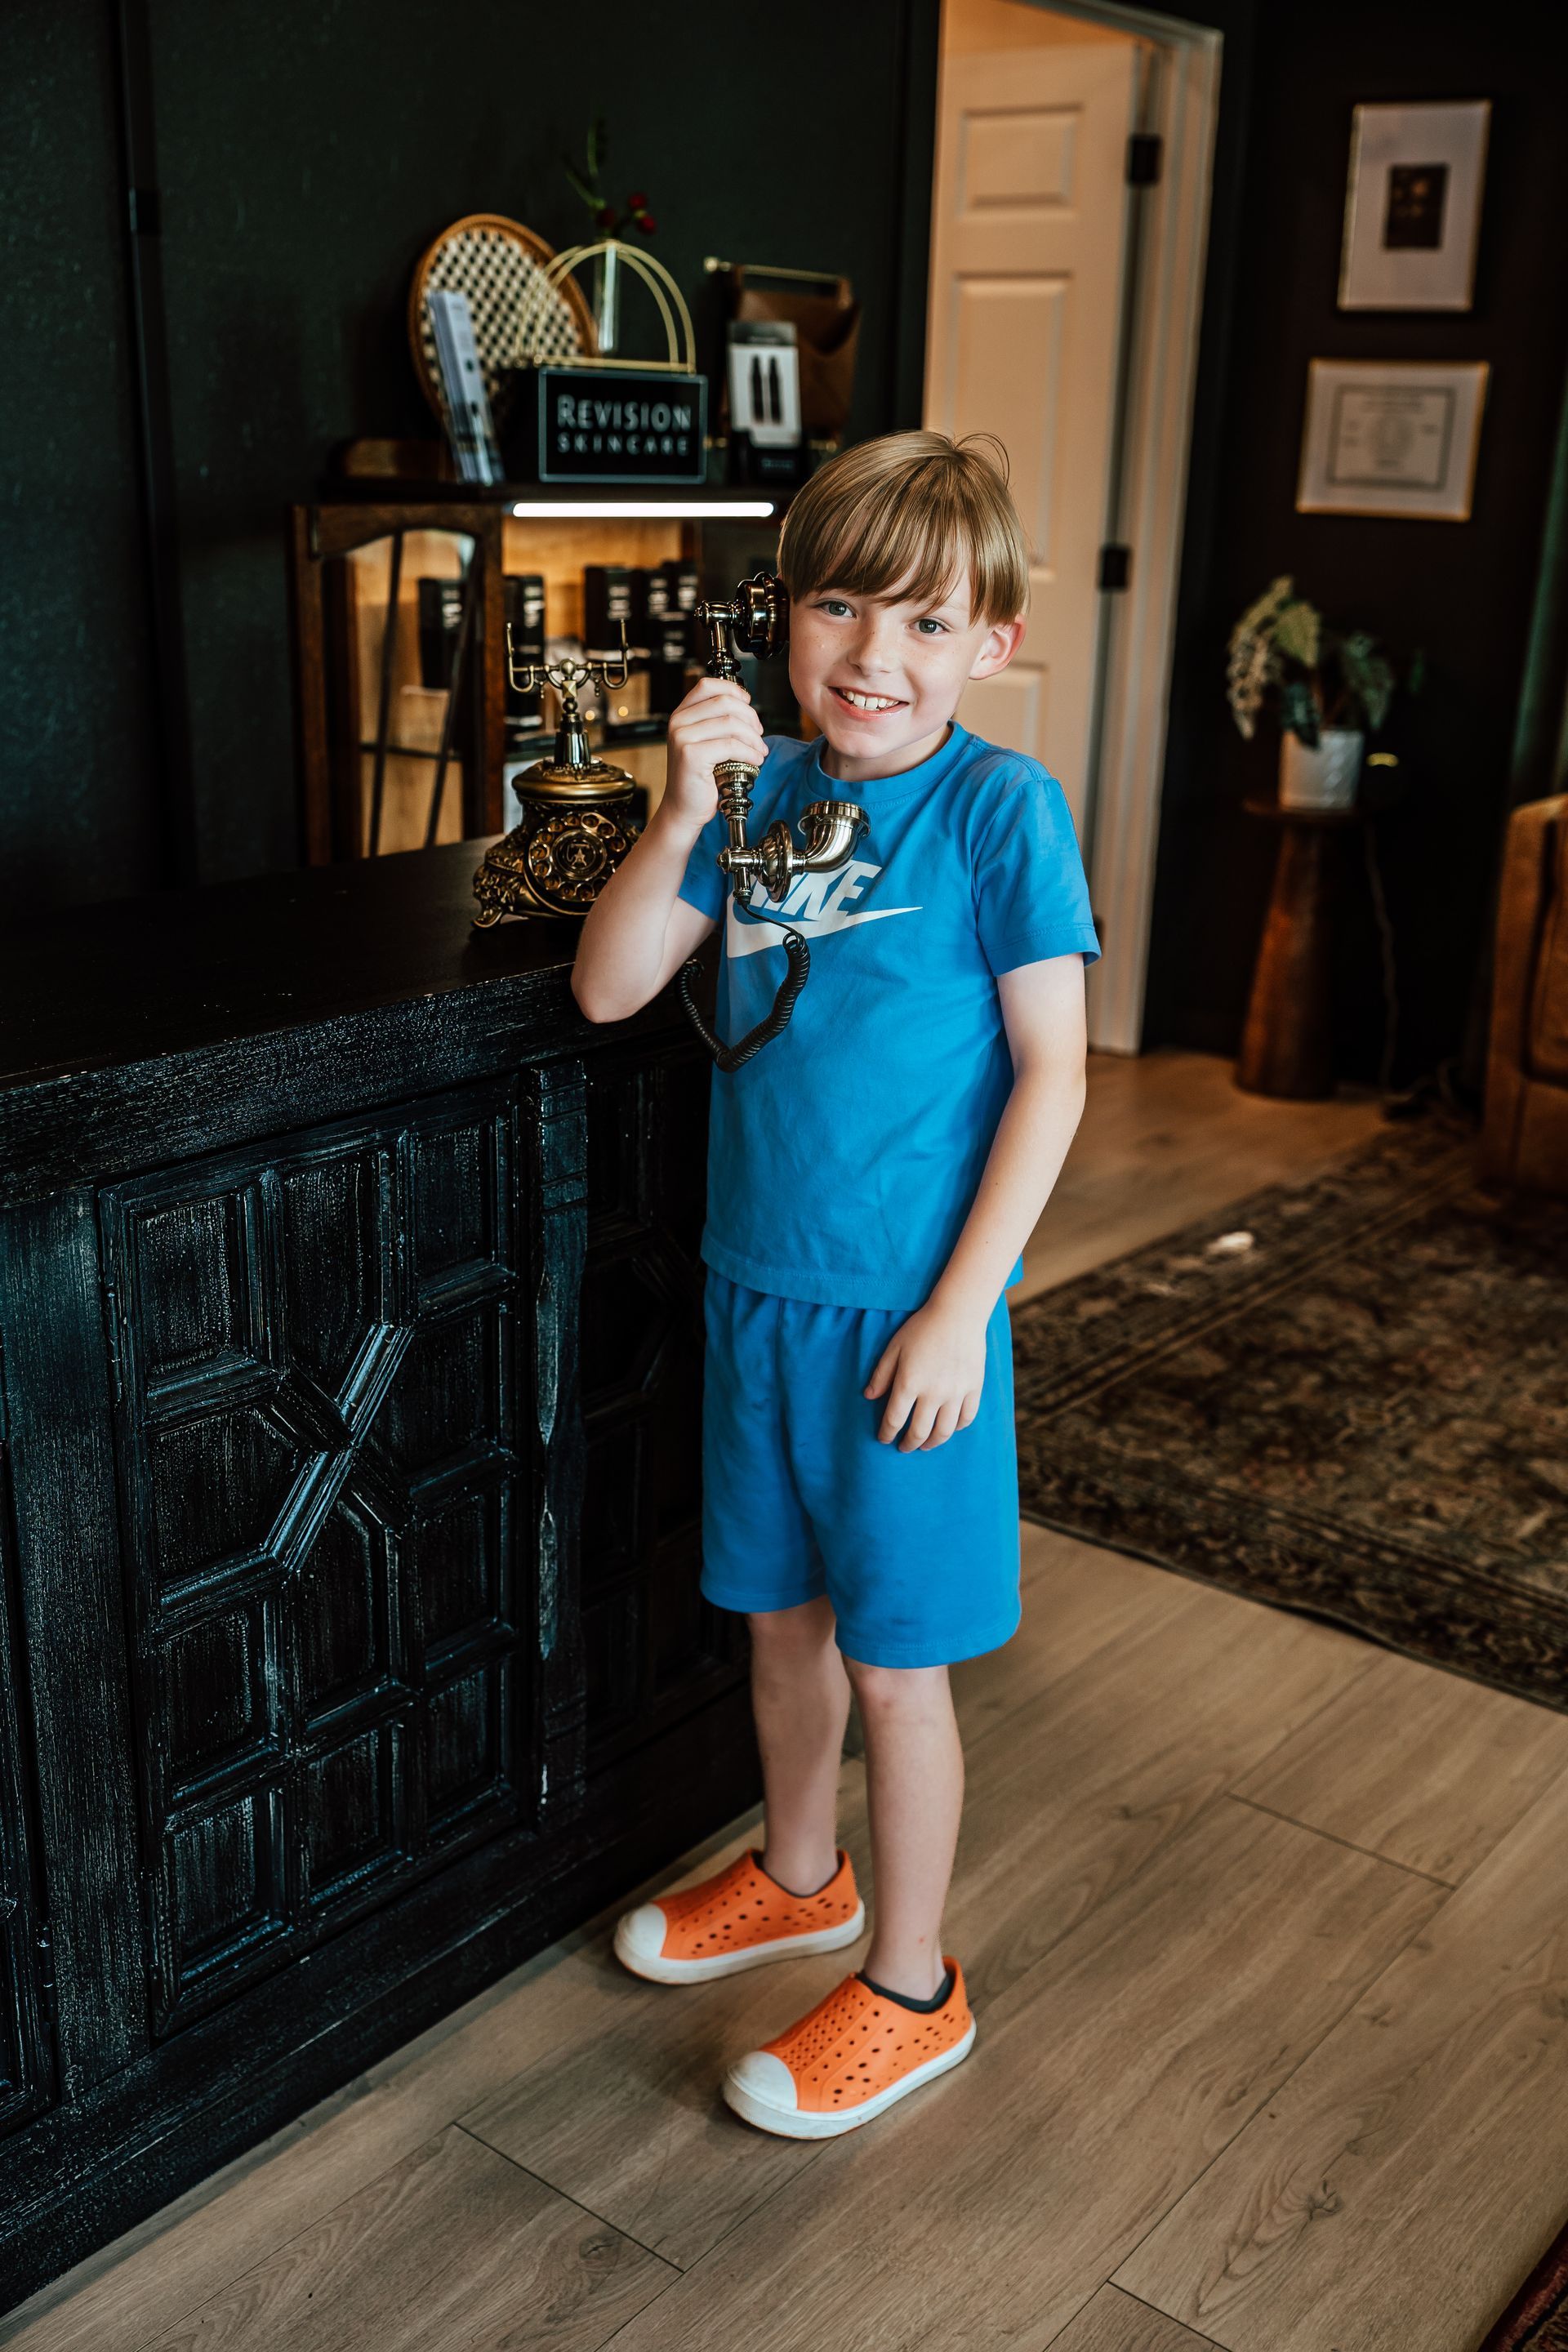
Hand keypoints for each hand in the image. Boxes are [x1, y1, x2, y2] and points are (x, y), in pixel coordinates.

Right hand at [663, 677, 766, 829]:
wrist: (683, 808)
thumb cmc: (699, 778)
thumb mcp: (707, 742)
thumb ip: (718, 722)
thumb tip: (746, 705)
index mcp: (681, 714)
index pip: (708, 685)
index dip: (733, 690)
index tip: (748, 704)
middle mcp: (678, 722)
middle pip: (724, 702)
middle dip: (750, 717)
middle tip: (759, 735)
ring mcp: (682, 737)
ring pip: (730, 724)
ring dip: (753, 738)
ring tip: (759, 751)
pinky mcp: (691, 755)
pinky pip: (731, 745)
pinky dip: (749, 752)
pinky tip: (755, 761)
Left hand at [864, 1298, 987, 1450]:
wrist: (958, 1314)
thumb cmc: (921, 1328)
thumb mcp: (894, 1348)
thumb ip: (881, 1374)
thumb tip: (869, 1397)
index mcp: (909, 1383)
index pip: (894, 1419)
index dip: (886, 1433)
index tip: (883, 1439)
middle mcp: (933, 1393)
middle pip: (919, 1431)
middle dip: (909, 1443)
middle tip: (904, 1447)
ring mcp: (956, 1393)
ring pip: (944, 1431)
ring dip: (932, 1443)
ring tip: (925, 1445)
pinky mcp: (973, 1389)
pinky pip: (966, 1418)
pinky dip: (956, 1428)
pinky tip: (948, 1429)